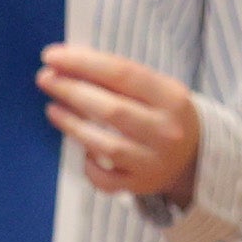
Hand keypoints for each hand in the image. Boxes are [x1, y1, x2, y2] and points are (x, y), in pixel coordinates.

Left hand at [40, 45, 205, 204]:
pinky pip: (106, 179)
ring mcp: (154, 161)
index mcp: (172, 98)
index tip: (52, 56)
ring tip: (53, 109)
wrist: (195, 156)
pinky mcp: (141, 185)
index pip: (123, 74)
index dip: (83, 63)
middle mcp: (166, 131)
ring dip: (73, 125)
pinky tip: (82, 150)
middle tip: (45, 79)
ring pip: (106, 145)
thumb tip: (67, 63)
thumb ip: (118, 77)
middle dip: (72, 91)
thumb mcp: (156, 88)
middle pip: (112, 110)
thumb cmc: (163, 113)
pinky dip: (89, 165)